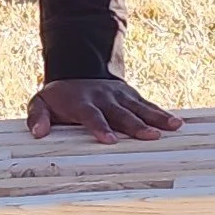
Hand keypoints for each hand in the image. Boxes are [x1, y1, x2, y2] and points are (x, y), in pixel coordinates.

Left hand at [27, 77, 183, 144]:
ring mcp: (119, 95)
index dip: (100, 127)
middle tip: (150, 136)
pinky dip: (161, 114)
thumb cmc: (58, 98)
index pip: (91, 116)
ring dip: (155, 118)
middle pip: (121, 113)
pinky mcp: (130, 96)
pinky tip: (177, 123)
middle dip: (135, 125)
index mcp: (81, 102)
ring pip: (139, 108)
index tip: (110, 140)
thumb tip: (38, 133)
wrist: (77, 73)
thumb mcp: (41, 103)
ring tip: (172, 128)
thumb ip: (37, 117)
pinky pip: (147, 105)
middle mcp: (103, 97)